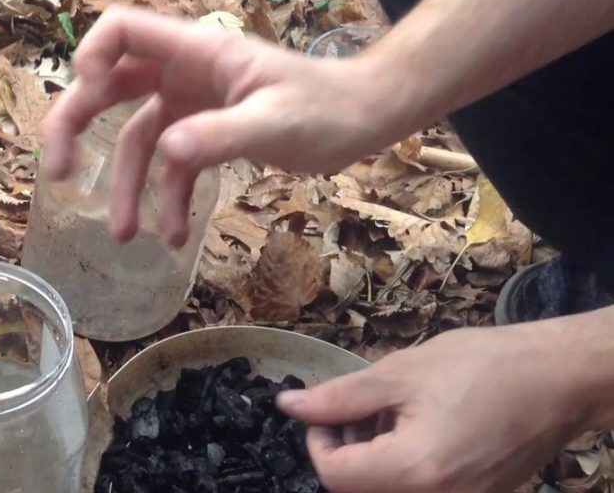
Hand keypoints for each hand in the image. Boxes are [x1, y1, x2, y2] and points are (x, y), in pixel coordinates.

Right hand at [41, 5, 412, 246]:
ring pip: (137, 139)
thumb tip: (167, 153)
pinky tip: (176, 237)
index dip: (92, 57)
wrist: (366, 121)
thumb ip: (220, 136)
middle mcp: (183, 74)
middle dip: (76, 127)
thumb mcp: (275, 122)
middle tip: (57, 172)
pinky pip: (173, 167)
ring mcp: (192, 105)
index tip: (88, 98)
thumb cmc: (328, 108)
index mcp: (195, 52)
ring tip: (124, 236)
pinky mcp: (207, 135)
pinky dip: (170, 200)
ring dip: (128, 186)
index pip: (122, 30)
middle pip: (108, 87)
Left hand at [276, 324, 588, 492]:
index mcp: (413, 471)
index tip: (326, 412)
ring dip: (373, 457)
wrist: (558, 378)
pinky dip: (404, 464)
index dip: (317, 441)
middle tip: (358, 410)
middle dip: (346, 450)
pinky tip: (418, 428)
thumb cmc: (483, 367)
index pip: (334, 476)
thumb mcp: (399, 374)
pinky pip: (420, 490)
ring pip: (387, 490)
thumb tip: (289, 407)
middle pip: (358, 489)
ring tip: (392, 413)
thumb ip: (338, 398)